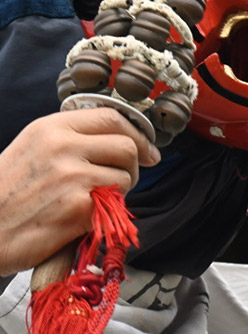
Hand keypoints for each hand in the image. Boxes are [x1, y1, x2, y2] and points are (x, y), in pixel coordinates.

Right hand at [0, 109, 159, 275]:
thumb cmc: (8, 193)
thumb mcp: (33, 149)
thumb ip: (72, 139)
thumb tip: (120, 139)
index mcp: (51, 128)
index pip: (111, 117)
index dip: (137, 135)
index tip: (147, 150)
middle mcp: (62, 147)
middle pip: (128, 146)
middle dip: (133, 166)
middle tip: (122, 180)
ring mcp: (72, 176)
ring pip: (126, 177)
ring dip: (119, 192)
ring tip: (93, 200)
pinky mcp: (80, 207)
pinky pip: (116, 204)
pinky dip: (107, 212)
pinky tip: (83, 216)